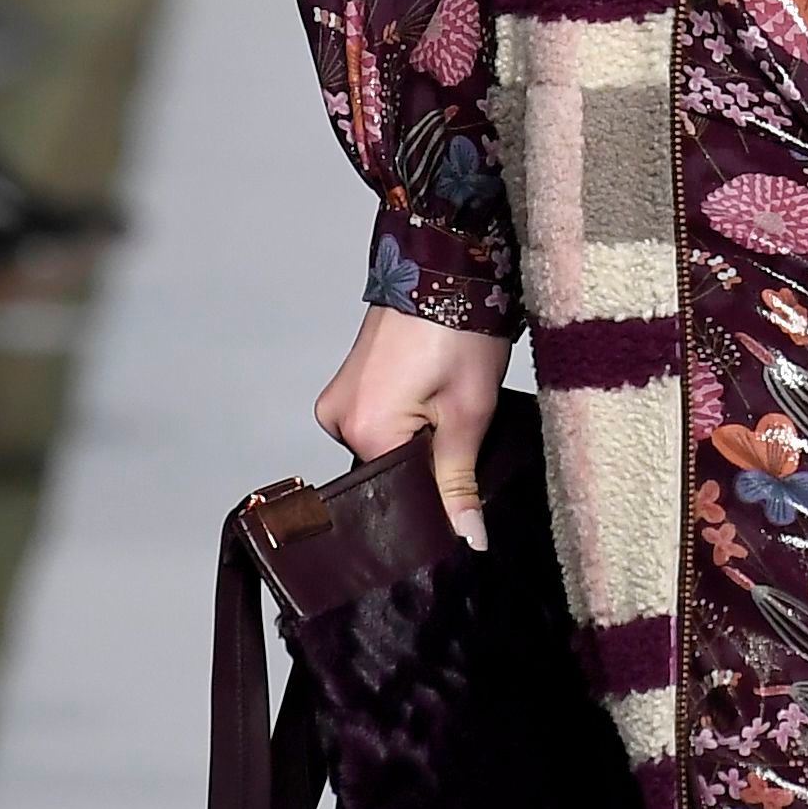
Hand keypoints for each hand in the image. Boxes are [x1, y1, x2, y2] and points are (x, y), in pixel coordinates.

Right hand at [316, 303, 507, 544]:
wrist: (445, 269)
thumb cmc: (459, 331)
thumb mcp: (470, 413)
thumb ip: (460, 482)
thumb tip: (467, 539)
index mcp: (363, 431)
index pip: (399, 495)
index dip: (437, 497)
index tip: (466, 484)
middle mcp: (337, 420)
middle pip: (389, 472)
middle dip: (428, 464)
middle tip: (461, 428)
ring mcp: (338, 400)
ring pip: (386, 448)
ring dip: (419, 439)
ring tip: (447, 404)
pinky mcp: (348, 385)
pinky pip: (378, 422)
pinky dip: (406, 419)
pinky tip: (431, 396)